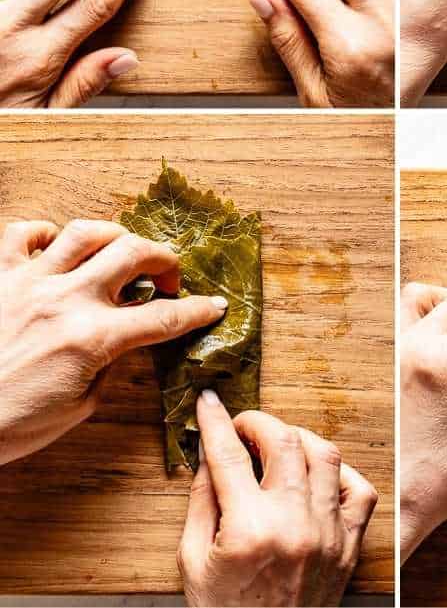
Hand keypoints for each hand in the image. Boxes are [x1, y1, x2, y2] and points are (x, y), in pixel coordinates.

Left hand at [0, 219, 225, 465]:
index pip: (164, 317)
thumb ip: (108, 363)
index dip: (198, 310)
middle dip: (166, 261)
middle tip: (167, 279)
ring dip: (115, 237)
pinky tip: (56, 251)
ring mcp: (28, 282)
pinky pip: (23, 232)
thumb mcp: (79, 405)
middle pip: (136, 253)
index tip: (214, 305)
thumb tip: (122, 339)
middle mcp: (66, 300)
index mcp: (92, 338)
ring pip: (88, 231)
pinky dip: (46, 234)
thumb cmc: (9, 426)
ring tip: (119, 254)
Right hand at [179, 392, 377, 606]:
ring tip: (277, 445)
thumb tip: (209, 454)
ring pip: (325, 455)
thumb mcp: (194, 563)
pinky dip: (340, 473)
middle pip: (284, 442)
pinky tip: (316, 475)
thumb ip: (201, 502)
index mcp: (248, 530)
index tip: (208, 402)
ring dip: (299, 440)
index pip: (228, 456)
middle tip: (242, 427)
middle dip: (259, 423)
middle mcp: (294, 525)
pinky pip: (359, 490)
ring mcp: (329, 534)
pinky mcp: (351, 546)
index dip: (216, 421)